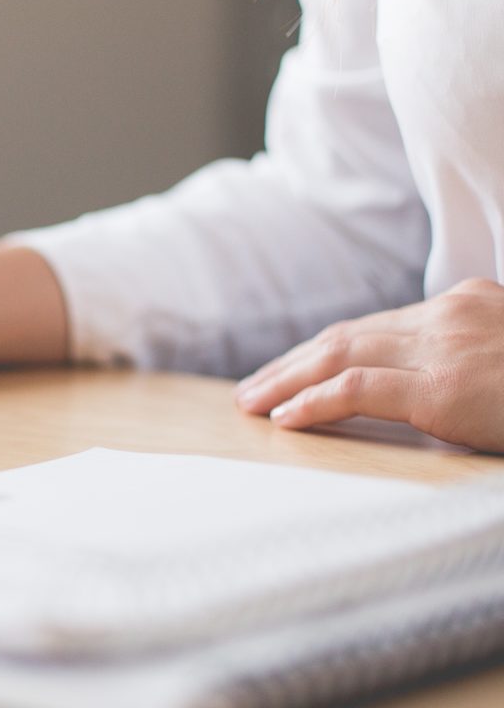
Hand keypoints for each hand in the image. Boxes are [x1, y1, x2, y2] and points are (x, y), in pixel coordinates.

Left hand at [235, 278, 503, 450]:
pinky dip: (313, 402)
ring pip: (341, 356)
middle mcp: (449, 314)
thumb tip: (432, 385)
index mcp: (466, 302)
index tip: (292, 369)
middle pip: (348, 337)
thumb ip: (465, 356)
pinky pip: (358, 390)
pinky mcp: (444, 388)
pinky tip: (285, 417)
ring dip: (286, 381)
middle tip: (253, 387)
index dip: (324, 349)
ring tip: (253, 402)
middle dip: (292, 364)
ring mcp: (445, 347)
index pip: (376, 326)